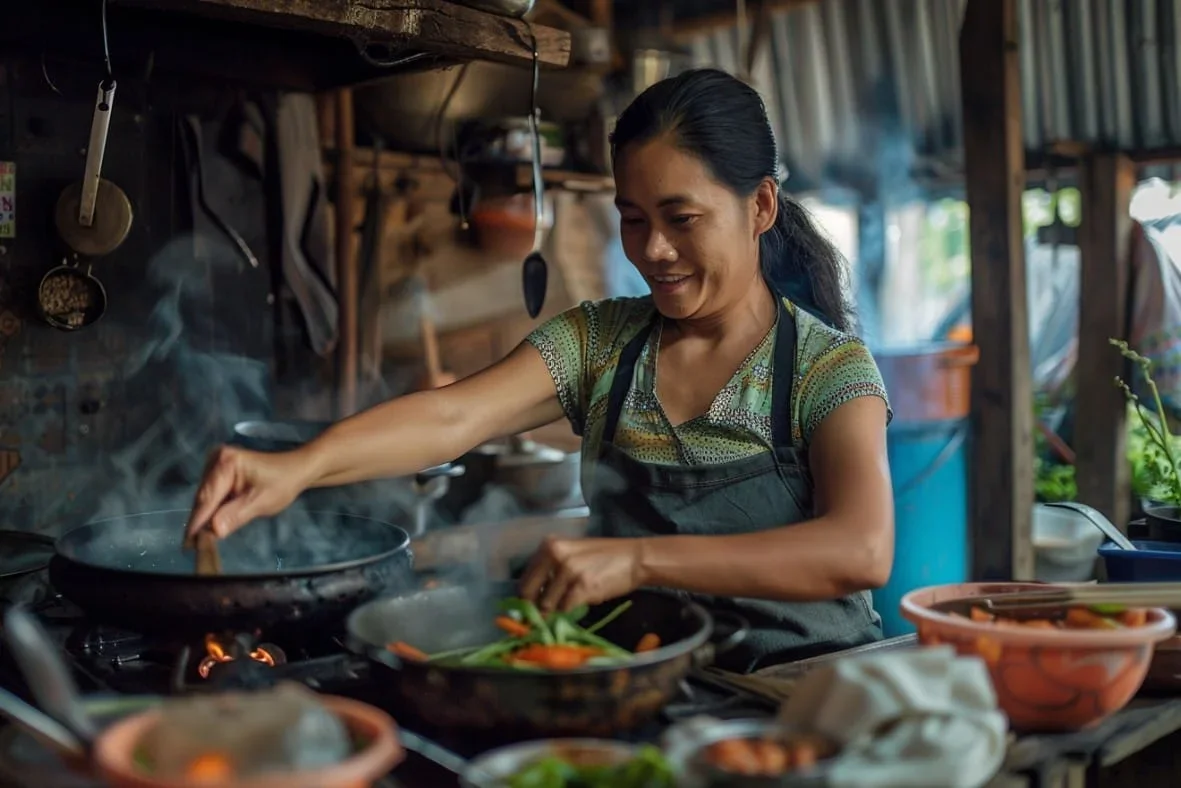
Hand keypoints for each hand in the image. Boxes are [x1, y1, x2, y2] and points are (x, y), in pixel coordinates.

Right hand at [184, 446, 311, 542]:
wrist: (295, 469)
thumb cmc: (282, 483)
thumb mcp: (261, 502)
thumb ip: (235, 515)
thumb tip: (213, 531)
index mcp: (226, 463)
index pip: (207, 498)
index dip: (198, 522)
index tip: (189, 543)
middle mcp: (217, 459)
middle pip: (203, 497)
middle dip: (200, 521)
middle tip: (192, 546)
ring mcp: (217, 463)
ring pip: (205, 497)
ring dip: (204, 516)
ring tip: (197, 540)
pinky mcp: (219, 469)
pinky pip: (212, 493)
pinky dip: (212, 508)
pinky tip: (208, 525)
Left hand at [518, 536, 646, 612]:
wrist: (634, 558)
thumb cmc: (604, 557)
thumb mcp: (572, 554)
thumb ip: (552, 569)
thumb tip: (535, 597)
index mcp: (550, 545)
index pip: (525, 577)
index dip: (524, 598)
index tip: (526, 611)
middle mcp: (555, 554)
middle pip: (529, 592)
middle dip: (532, 609)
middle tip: (536, 622)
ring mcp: (568, 570)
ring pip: (547, 604)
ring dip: (551, 615)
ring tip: (556, 620)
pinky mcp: (582, 586)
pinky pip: (565, 609)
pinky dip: (566, 616)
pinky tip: (572, 616)